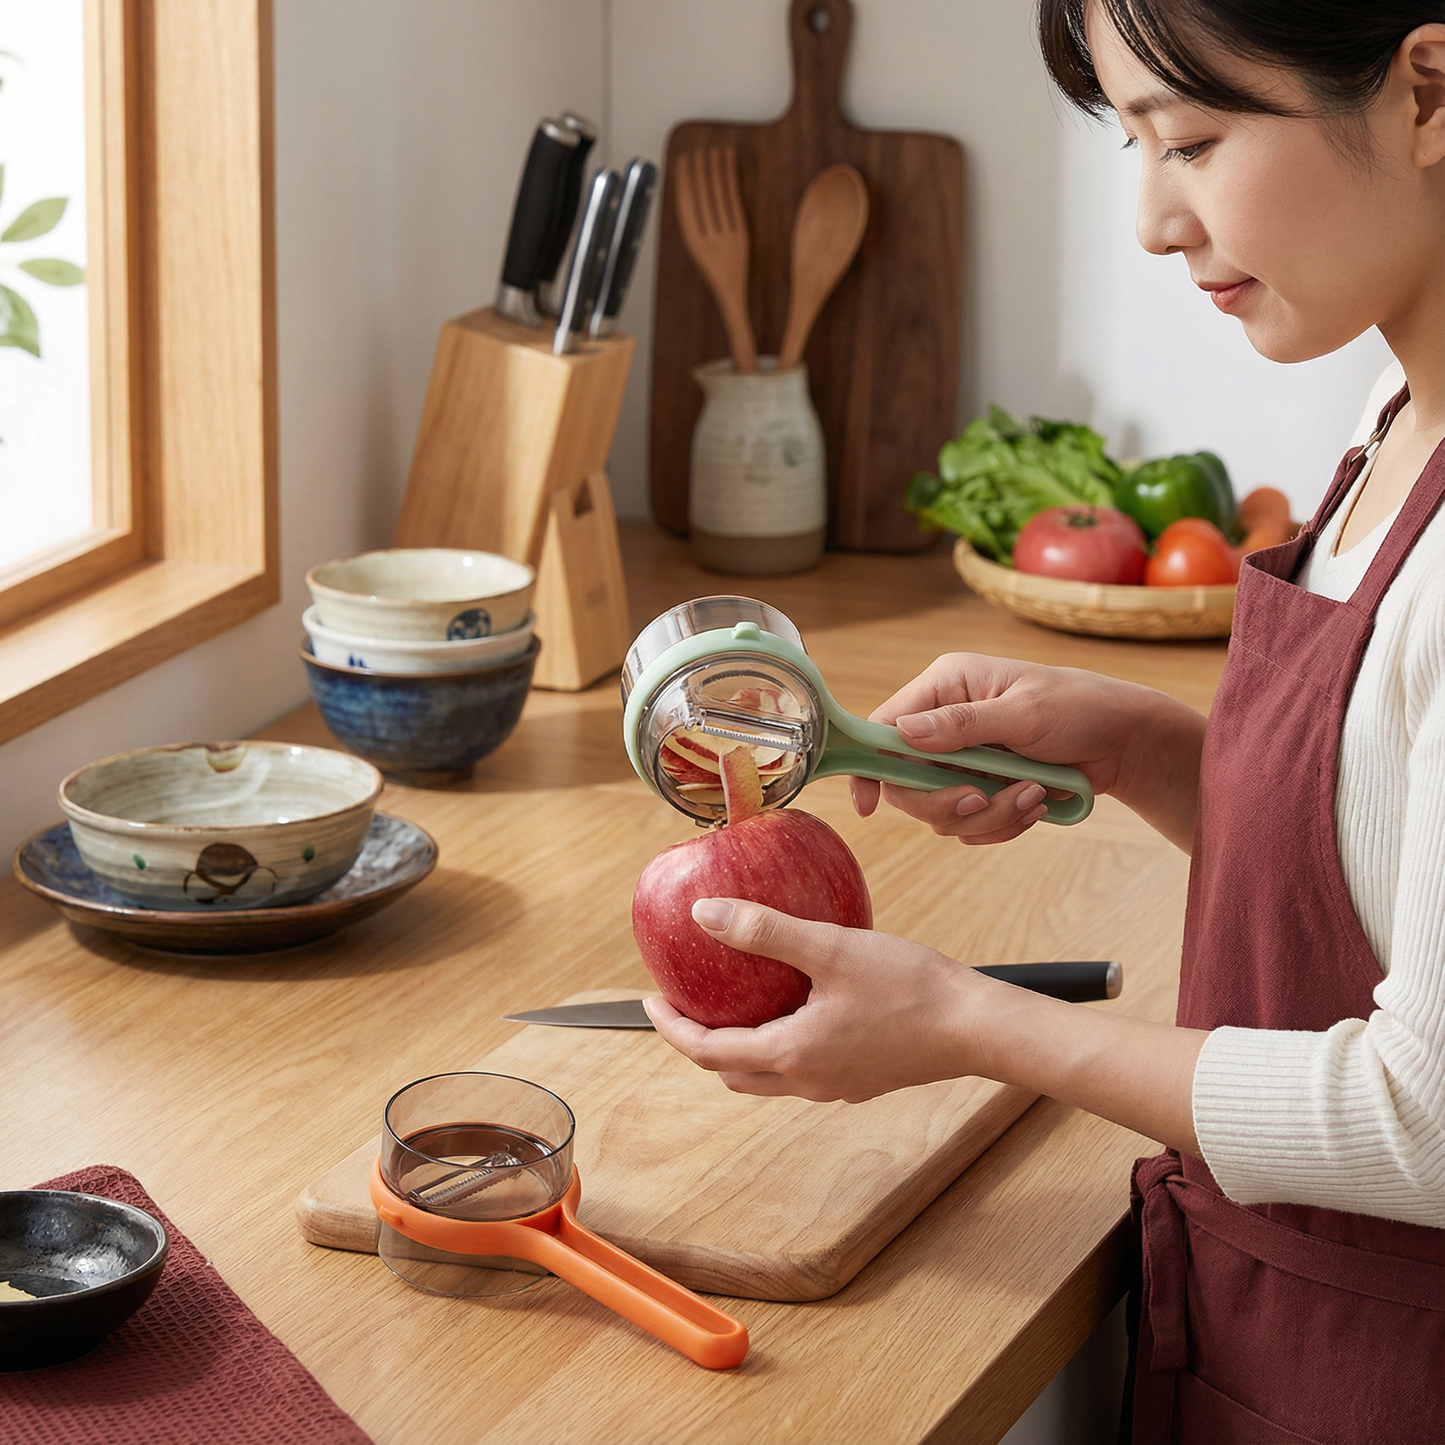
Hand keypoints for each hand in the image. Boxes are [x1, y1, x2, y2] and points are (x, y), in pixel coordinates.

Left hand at [644, 896, 1207, 1156]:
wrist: (977, 1027)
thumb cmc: (910, 987)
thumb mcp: (830, 948)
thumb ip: (764, 931)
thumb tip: (703, 915)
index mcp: (790, 1054)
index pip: (706, 1051)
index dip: (670, 1026)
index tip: (650, 997)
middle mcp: (807, 1081)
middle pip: (731, 1072)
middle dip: (698, 1042)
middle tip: (684, 1002)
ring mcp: (836, 1086)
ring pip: (766, 1077)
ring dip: (737, 1048)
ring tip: (732, 1003)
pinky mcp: (861, 1079)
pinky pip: (801, 1068)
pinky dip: (777, 1044)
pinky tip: (794, 1006)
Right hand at [848, 653, 1202, 850]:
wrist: (1125, 741)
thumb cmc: (1079, 708)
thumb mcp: (1023, 713)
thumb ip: (962, 725)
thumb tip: (903, 733)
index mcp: (945, 686)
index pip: (884, 728)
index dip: (870, 767)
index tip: (869, 805)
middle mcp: (945, 722)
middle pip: (906, 782)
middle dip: (946, 801)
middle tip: (983, 801)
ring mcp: (963, 759)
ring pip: (942, 811)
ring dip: (989, 815)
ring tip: (1033, 795)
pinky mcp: (983, 788)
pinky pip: (971, 825)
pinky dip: (1003, 824)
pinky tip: (1037, 804)